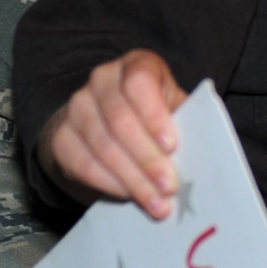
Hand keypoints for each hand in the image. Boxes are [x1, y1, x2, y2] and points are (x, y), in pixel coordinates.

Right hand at [39, 49, 188, 219]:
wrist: (104, 120)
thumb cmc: (152, 114)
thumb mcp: (172, 107)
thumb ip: (185, 123)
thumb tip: (205, 154)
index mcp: (137, 64)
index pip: (139, 83)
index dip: (154, 116)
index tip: (172, 147)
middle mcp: (102, 78)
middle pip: (121, 121)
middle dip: (147, 159)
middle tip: (168, 188)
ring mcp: (77, 106)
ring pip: (103, 146)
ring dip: (132, 179)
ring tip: (156, 203)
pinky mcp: (61, 136)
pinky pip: (82, 164)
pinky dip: (108, 183)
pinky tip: (129, 196)